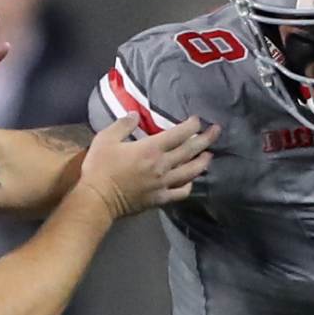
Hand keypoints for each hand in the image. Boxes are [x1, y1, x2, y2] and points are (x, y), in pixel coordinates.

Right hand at [78, 115, 217, 218]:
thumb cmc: (100, 168)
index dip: (191, 126)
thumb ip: (123, 124)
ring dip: (202, 162)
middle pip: (190, 151)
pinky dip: (189, 185)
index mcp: (151, 149)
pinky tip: (191, 181)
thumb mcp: (106, 138)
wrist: (97, 199)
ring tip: (209, 155)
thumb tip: (135, 115)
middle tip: (216, 131)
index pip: (178, 134)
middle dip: (205, 140)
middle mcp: (162, 166)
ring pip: (190, 172)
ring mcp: (163, 184)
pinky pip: (180, 192)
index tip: (197, 120)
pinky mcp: (159, 199)